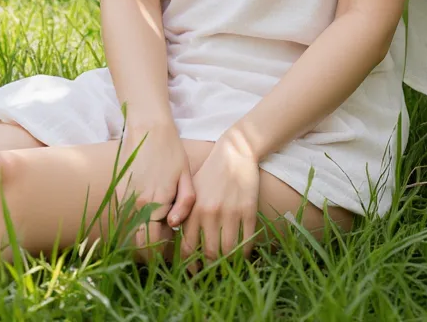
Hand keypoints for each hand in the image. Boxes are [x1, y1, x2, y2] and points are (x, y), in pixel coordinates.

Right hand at [111, 121, 195, 261]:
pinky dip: (135, 224)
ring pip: (129, 233)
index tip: (173, 251)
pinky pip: (125, 219)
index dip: (161, 253)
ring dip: (142, 237)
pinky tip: (149, 215)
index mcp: (153, 203)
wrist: (148, 129)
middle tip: (166, 245)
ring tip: (159, 230)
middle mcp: (134, 205)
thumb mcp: (186, 176)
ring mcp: (124, 199)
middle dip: (151, 250)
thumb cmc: (172, 152)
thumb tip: (173, 225)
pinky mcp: (119, 192)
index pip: (151, 245)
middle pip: (138, 244)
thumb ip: (184, 204)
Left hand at [179, 129, 260, 274]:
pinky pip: (247, 241)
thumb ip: (184, 215)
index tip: (192, 272)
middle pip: (208, 254)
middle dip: (209, 270)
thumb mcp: (192, 191)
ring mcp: (230, 212)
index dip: (189, 266)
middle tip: (211, 275)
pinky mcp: (248, 210)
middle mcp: (210, 213)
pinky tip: (242, 254)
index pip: (186, 248)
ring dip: (228, 264)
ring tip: (227, 267)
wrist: (234, 152)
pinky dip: (245, 253)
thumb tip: (178, 241)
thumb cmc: (210, 174)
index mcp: (193, 210)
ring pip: (228, 251)